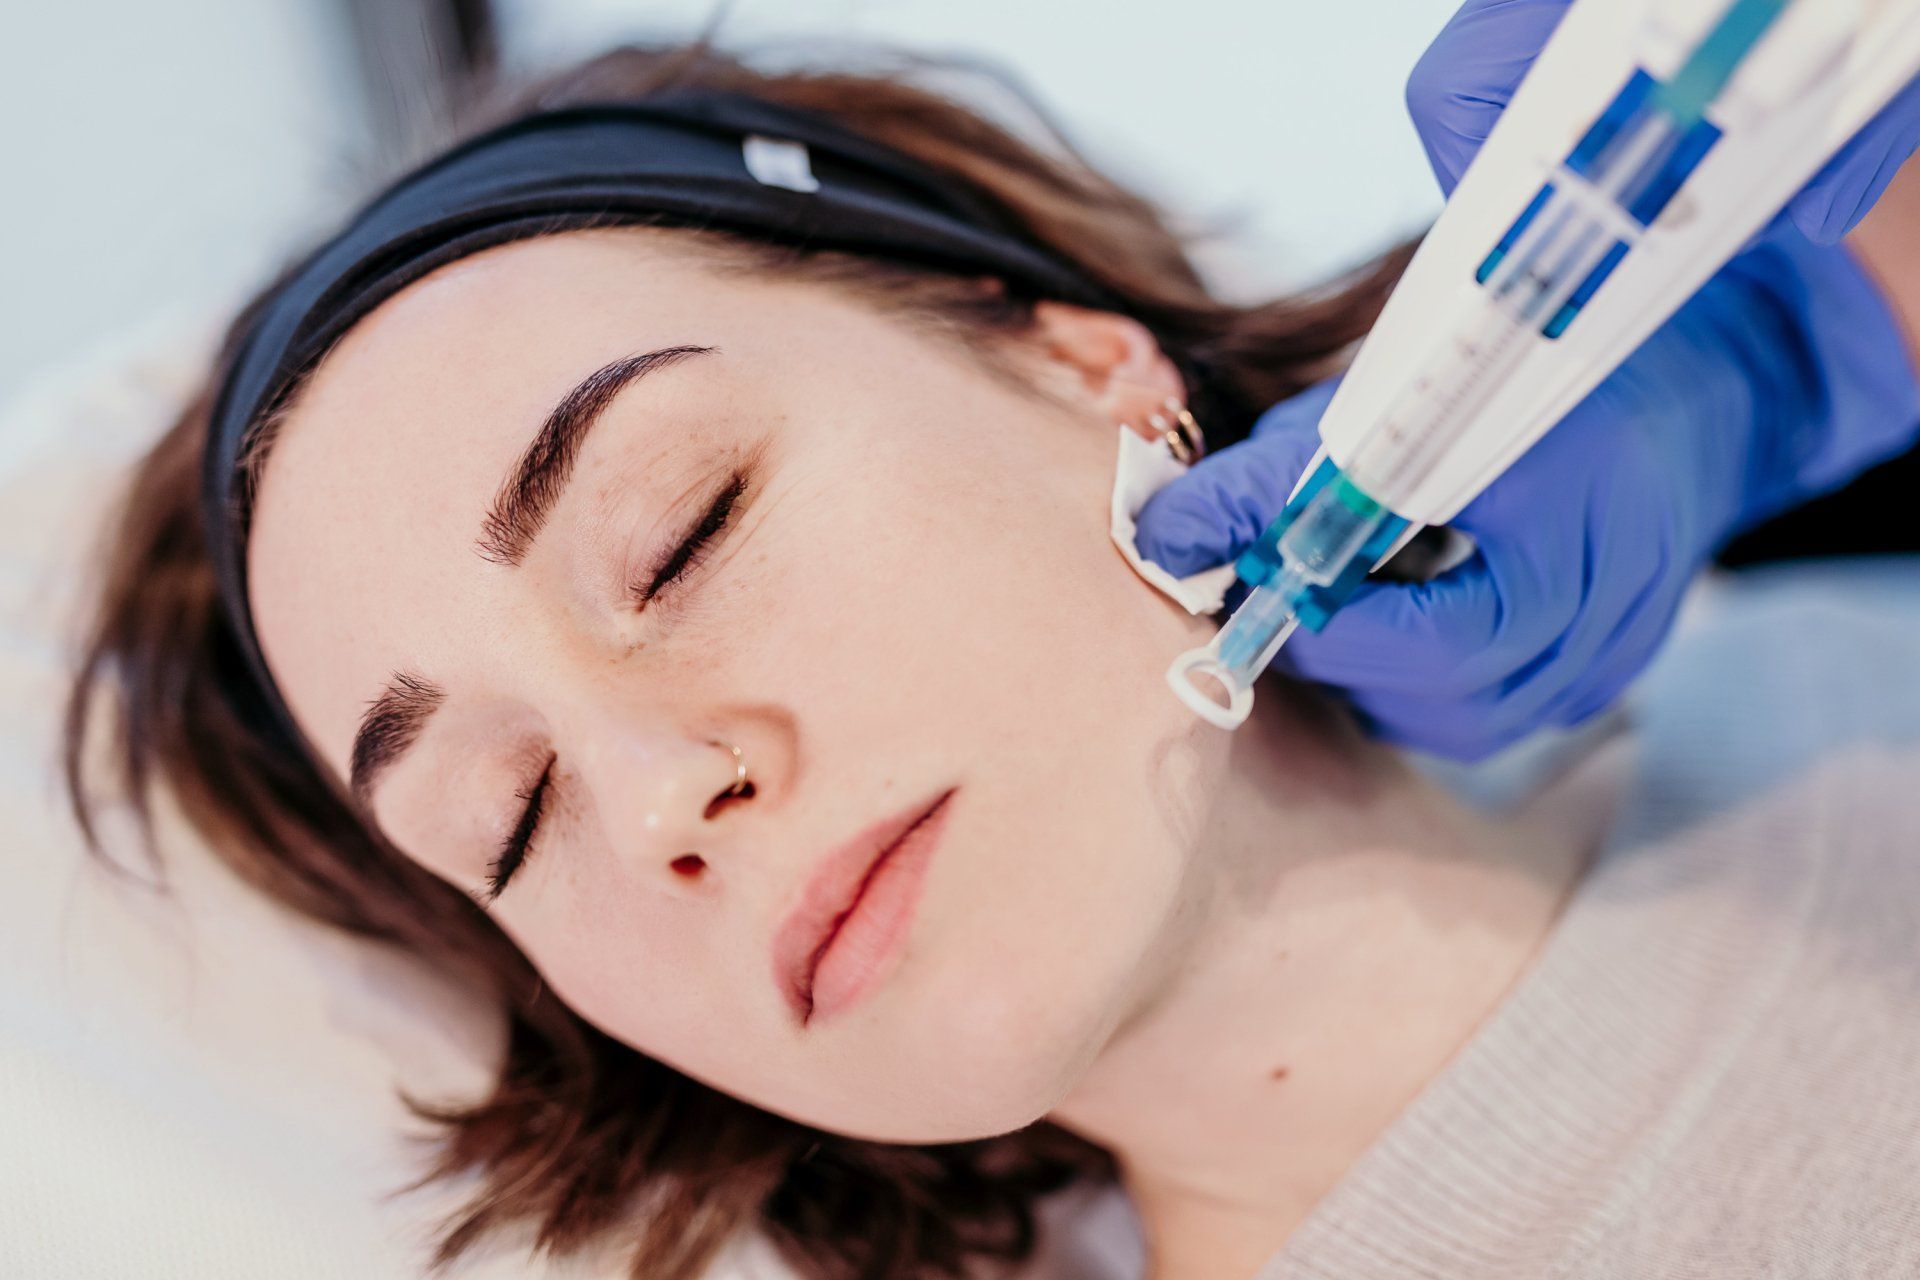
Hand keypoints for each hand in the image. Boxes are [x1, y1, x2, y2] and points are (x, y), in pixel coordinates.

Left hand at [1134, 0, 1919, 758]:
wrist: (1700, 386)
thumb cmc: (1550, 363)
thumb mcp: (1418, 385)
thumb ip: (1292, 463)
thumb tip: (1168, 529)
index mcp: (1573, 537)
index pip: (1425, 632)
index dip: (1317, 617)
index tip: (1239, 585)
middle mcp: (1599, 618)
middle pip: (1431, 695)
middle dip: (1332, 643)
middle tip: (1268, 586)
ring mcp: (1603, 660)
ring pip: (1446, 720)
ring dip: (1368, 668)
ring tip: (1328, 592)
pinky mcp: (1592, 678)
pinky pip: (1477, 716)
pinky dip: (1413, 678)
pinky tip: (1388, 611)